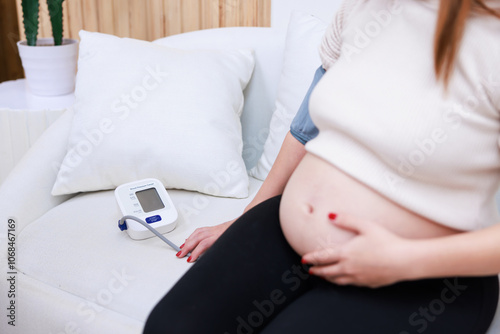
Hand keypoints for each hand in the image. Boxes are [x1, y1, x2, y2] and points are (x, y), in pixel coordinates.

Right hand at [176, 219, 234, 262]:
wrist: (244, 223)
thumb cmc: (238, 234)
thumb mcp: (232, 246)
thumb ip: (220, 251)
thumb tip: (209, 258)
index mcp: (220, 236)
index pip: (204, 244)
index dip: (196, 252)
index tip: (190, 259)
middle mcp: (215, 231)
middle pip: (197, 238)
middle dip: (187, 247)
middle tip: (180, 254)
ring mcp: (214, 229)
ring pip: (197, 233)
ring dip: (187, 241)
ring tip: (181, 249)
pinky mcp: (213, 227)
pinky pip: (200, 230)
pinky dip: (192, 236)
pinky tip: (189, 240)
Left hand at [302, 213, 416, 287]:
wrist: (404, 260)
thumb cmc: (386, 241)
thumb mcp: (366, 226)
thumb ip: (346, 220)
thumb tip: (330, 215)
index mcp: (346, 254)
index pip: (323, 257)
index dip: (312, 258)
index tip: (304, 259)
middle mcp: (349, 268)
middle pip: (327, 272)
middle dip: (317, 271)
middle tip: (310, 270)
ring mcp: (358, 278)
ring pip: (338, 280)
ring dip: (329, 278)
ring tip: (324, 276)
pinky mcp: (368, 283)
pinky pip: (351, 284)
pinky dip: (343, 282)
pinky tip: (344, 280)